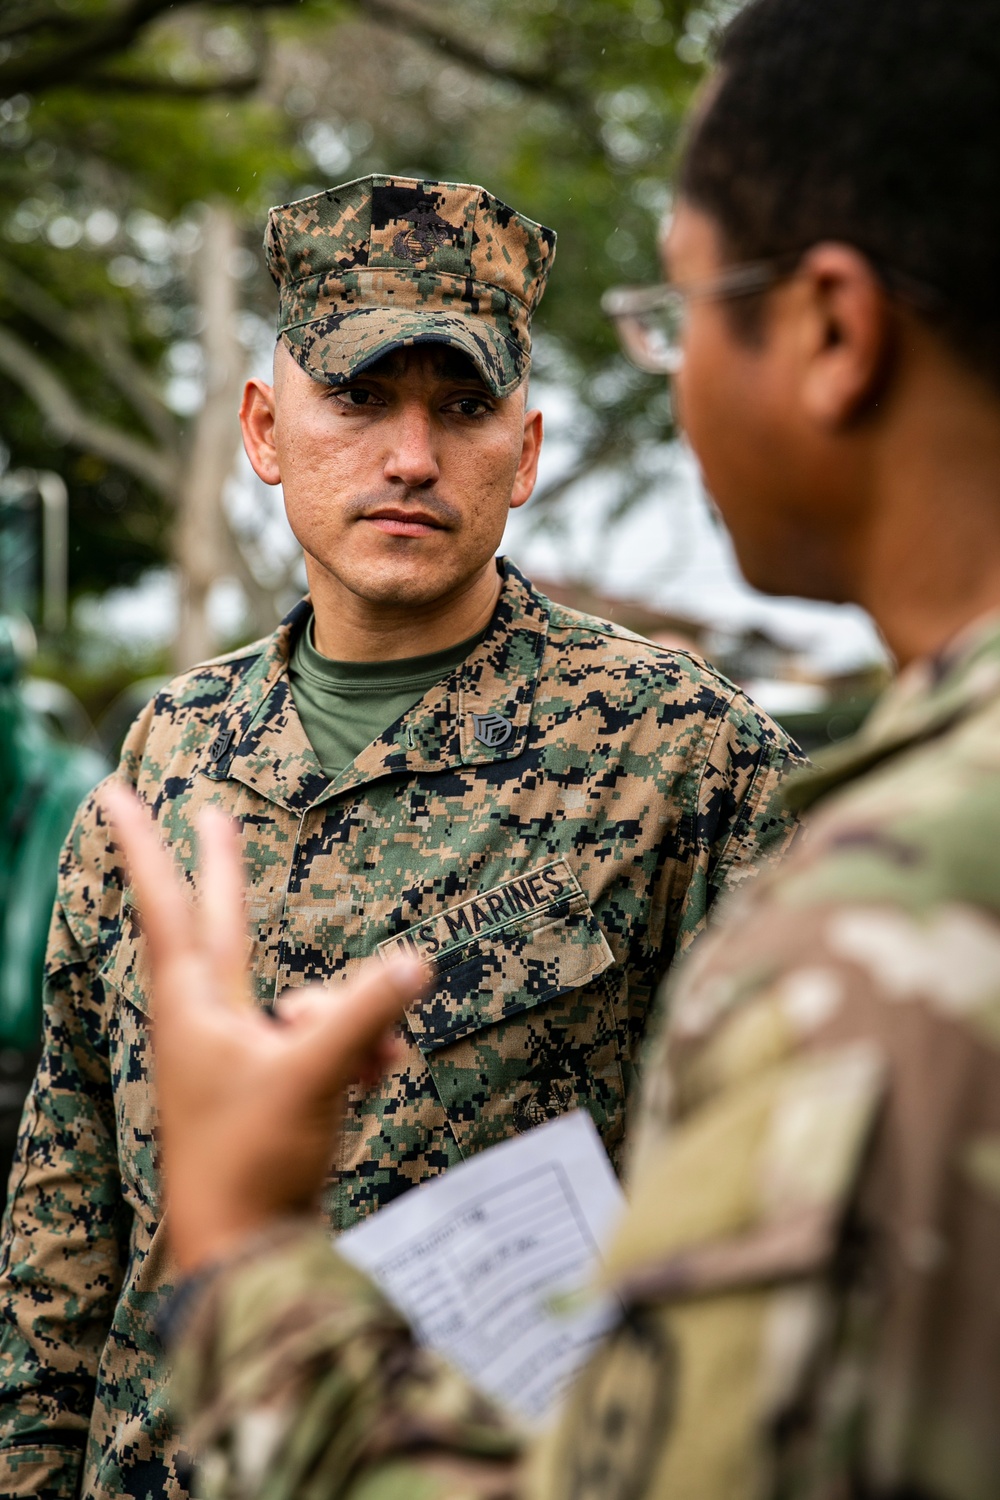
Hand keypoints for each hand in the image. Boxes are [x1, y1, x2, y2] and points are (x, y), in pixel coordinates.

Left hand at [104, 784, 426, 1272]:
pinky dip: (354, 1052)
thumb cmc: (253, 1160)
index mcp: (195, 1005)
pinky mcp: (264, 1083)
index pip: (170, 904)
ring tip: (376, 1067)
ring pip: (304, 996)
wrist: (244, 1249)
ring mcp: (235, 1051)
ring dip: (349, 1018)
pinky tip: (374, 1083)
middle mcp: (209, 1018)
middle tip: (211, 810)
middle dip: (223, 868)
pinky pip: (321, 1039)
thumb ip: (365, 1015)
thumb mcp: (313, 1075)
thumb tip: (417, 963)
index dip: (145, 846)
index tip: (110, 794)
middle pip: (221, 923)